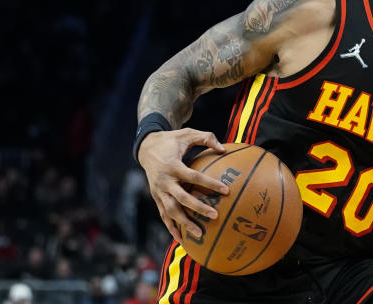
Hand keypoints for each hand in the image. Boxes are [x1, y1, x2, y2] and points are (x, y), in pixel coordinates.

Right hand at [138, 128, 227, 243]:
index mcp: (173, 166)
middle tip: (215, 216)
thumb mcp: (188, 133)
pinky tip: (181, 239)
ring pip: (171, 211)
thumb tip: (224, 149)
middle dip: (198, 208)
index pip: (193, 177)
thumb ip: (207, 138)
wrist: (146, 146)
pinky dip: (171, 227)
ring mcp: (158, 191)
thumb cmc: (172, 140)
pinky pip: (164, 215)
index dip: (209, 184)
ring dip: (184, 224)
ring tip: (200, 235)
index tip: (226, 190)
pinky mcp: (156, 197)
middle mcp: (164, 181)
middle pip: (182, 198)